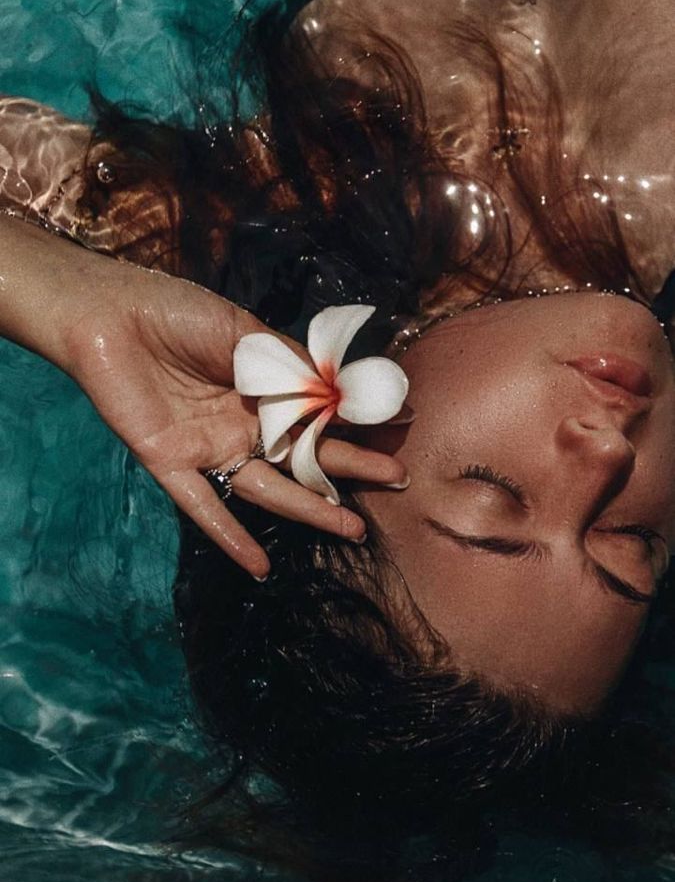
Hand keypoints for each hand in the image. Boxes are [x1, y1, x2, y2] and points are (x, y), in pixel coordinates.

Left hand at [63, 260, 408, 578]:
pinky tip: (261, 568)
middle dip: (351, 467)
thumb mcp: (243, 331)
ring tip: (352, 528)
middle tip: (397, 478)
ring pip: (268, 488)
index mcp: (263, 388)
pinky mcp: (173, 465)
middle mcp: (243, 424)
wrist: (110, 316)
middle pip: (304, 454)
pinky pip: (204, 508)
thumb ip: (288, 363)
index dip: (360, 420)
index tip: (404, 425)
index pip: (321, 412)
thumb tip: (342, 388)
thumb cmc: (178, 314)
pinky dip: (230, 538)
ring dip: (308, 510)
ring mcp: (211, 448)